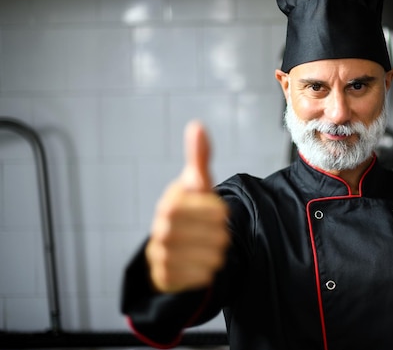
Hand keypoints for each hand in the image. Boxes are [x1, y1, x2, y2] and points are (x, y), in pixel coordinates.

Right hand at [146, 120, 229, 292]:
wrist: (172, 245)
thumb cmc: (190, 208)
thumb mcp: (197, 183)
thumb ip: (199, 157)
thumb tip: (197, 125)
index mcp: (170, 204)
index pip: (216, 212)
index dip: (222, 213)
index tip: (217, 211)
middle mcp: (160, 230)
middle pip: (217, 236)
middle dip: (221, 234)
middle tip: (213, 231)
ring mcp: (160, 254)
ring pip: (212, 258)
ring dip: (217, 252)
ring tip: (207, 245)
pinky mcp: (164, 276)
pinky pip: (203, 277)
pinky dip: (208, 270)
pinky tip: (200, 262)